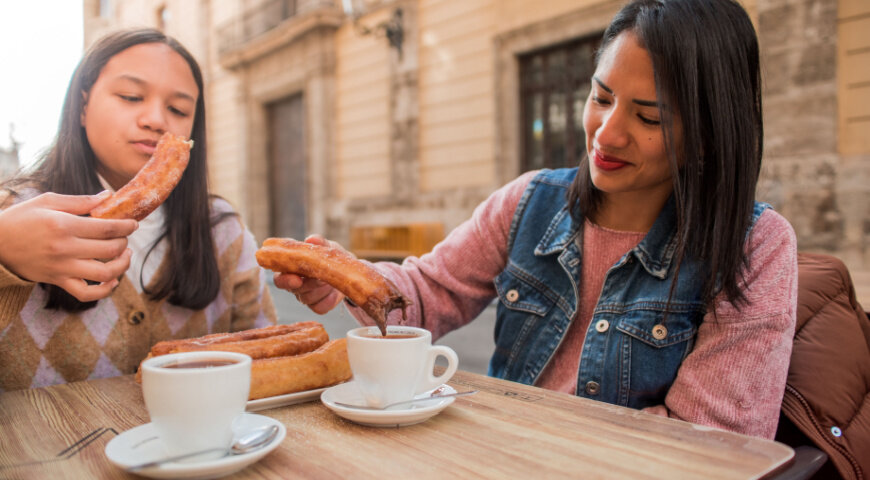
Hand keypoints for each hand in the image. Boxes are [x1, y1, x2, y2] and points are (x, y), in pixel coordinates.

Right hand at [0, 191, 137, 301]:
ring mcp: (62, 267)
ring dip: (122, 265)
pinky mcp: (57, 280)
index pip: (107, 228)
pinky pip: (86, 293)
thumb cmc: (21, 218)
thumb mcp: (47, 201)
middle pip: (110, 249)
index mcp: (64, 225)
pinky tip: (112, 280)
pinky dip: (104, 290)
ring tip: (124, 256)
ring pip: (104, 273)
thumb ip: (80, 201)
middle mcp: (65, 248)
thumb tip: (107, 196)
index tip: (134, 224)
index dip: (126, 226)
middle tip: (125, 237)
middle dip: (124, 242)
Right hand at [273, 234, 346, 313]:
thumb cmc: (329, 256)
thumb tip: (312, 238)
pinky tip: (334, 290)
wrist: (346, 270)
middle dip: (310, 283)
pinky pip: (320, 307)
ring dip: (322, 289)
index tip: (297, 279)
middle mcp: (295, 285)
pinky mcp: (317, 306)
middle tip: (322, 277)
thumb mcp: (326, 247)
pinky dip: (330, 299)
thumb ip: (319, 242)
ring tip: (330, 279)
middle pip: (295, 290)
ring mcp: (305, 297)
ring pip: (308, 299)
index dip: (285, 281)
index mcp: (291, 270)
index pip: (279, 279)